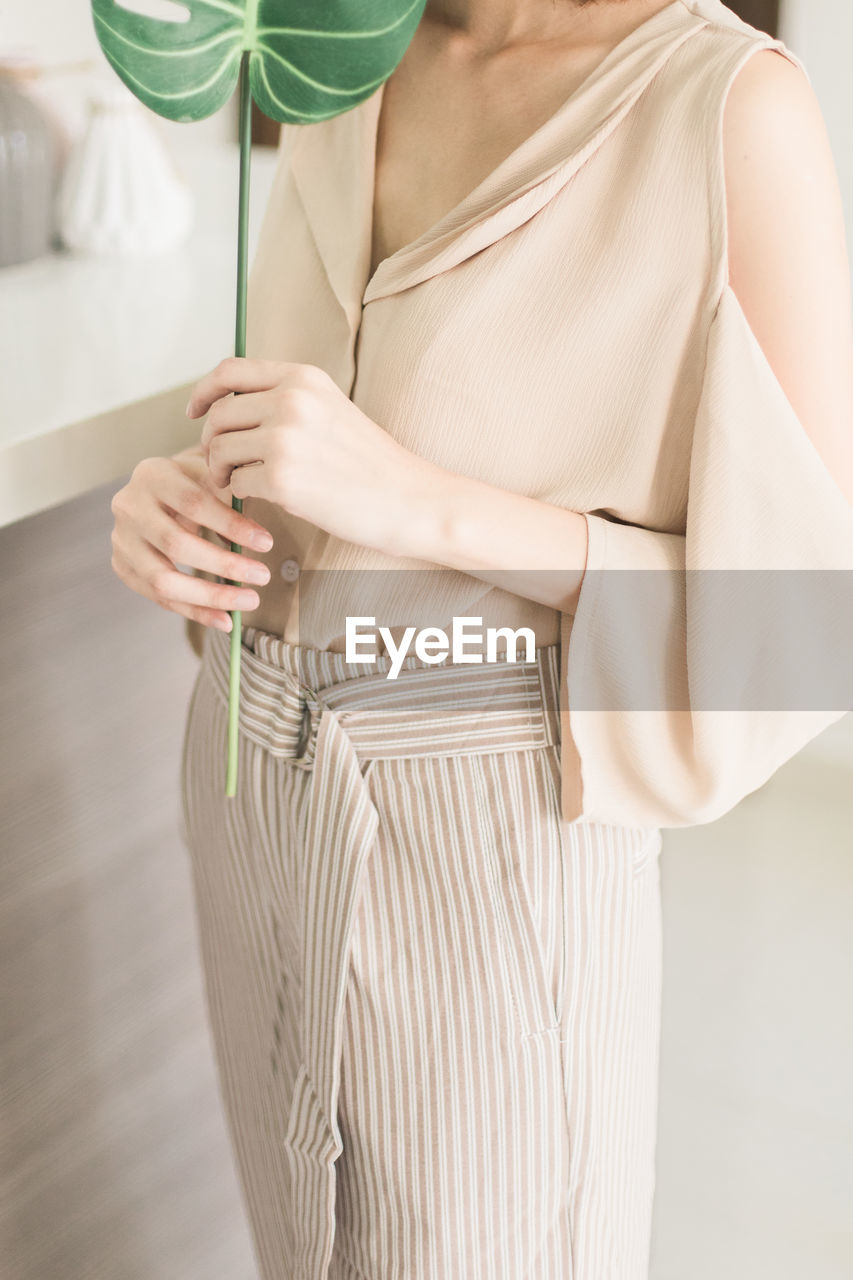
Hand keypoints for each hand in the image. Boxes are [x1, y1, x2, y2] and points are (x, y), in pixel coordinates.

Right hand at [109, 447, 275, 632]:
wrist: (157, 491)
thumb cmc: (193, 482)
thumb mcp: (211, 475)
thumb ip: (230, 497)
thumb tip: (257, 539)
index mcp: (153, 475)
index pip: (194, 504)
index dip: (231, 526)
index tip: (266, 543)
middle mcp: (128, 507)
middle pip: (176, 545)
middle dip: (224, 565)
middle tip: (262, 577)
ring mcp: (121, 540)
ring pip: (163, 580)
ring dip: (211, 597)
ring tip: (248, 601)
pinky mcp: (123, 567)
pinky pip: (160, 598)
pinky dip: (195, 612)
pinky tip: (225, 620)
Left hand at [187, 358, 435, 555]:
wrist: (406, 499)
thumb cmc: (369, 463)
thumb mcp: (330, 410)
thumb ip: (286, 399)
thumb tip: (230, 405)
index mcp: (303, 379)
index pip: (230, 372)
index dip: (203, 392)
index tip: (194, 412)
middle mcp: (291, 402)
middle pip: (219, 414)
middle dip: (211, 441)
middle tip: (222, 464)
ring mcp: (284, 439)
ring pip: (220, 449)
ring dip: (220, 470)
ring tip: (237, 482)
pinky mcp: (281, 479)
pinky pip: (236, 483)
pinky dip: (241, 493)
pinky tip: (262, 498)